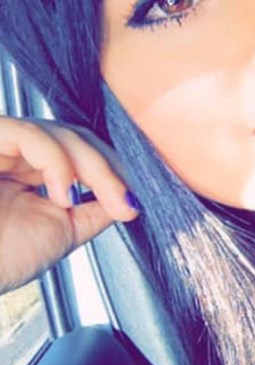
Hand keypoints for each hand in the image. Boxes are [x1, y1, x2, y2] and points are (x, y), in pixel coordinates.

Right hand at [0, 116, 138, 294]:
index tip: (132, 205)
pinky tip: (62, 193)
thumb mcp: (61, 232)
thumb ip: (94, 209)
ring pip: (59, 133)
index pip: (82, 154)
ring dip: (90, 166)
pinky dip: (56, 160)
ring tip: (94, 201)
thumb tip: (131, 197)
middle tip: (125, 203)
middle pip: (76, 138)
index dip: (113, 173)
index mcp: (28, 172)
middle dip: (108, 169)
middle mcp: (12, 155)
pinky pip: (27, 134)